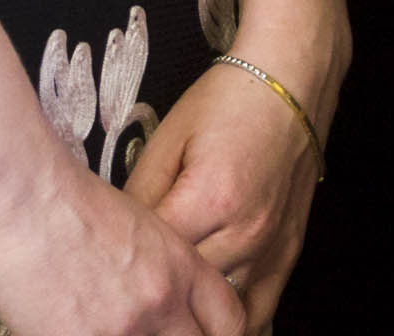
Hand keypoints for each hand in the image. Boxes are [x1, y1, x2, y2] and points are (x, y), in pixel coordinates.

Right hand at [0, 144, 246, 335]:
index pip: (229, 320)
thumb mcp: (135, 224)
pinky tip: (71, 329)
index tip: (199, 333)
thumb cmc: (65, 196)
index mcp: (180, 266)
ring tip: (106, 327)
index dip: (220, 335)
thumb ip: (155, 267)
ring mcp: (123, 330)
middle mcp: (161, 303)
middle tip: (152, 332)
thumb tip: (149, 298)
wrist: (19, 193)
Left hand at [125, 59, 323, 329]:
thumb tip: (110, 244)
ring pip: (218, 310)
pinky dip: (228, 323)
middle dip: (151, 291)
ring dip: (188, 310)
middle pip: (183, 292)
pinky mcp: (287, 255)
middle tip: (125, 287)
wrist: (292, 83)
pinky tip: (204, 320)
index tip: (100, 266)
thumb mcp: (167, 140)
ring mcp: (270, 249)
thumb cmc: (226, 103)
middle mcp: (245, 233)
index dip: (120, 266)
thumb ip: (137, 197)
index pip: (150, 259)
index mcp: (209, 199)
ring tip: (160, 307)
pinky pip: (257, 313)